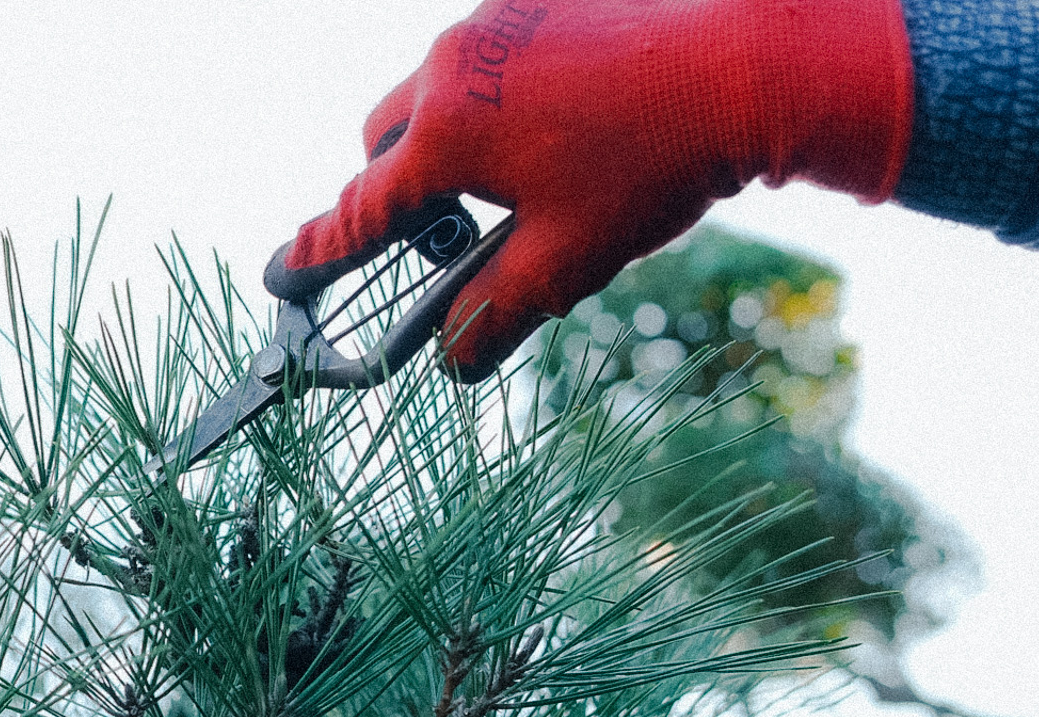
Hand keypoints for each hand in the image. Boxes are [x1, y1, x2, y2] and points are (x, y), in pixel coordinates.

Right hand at [271, 0, 912, 374]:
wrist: (751, 63)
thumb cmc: (655, 167)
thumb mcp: (568, 262)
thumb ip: (492, 313)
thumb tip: (450, 361)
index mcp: (445, 137)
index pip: (363, 210)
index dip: (323, 250)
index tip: (287, 270)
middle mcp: (450, 67)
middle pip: (385, 140)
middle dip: (404, 186)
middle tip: (459, 224)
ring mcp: (492, 21)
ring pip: (436, 90)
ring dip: (456, 133)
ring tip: (539, 162)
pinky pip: (490, 49)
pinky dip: (506, 87)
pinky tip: (575, 111)